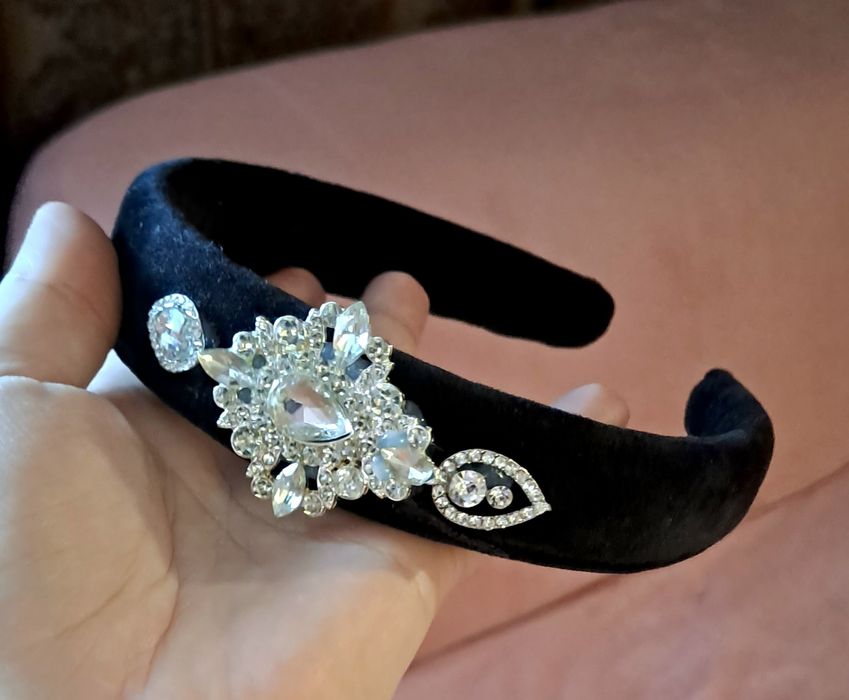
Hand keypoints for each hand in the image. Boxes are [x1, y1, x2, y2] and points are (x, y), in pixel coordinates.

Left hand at [0, 204, 626, 698]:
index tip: (280, 271)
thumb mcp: (11, 407)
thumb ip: (47, 313)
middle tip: (374, 289)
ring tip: (416, 302)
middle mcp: (249, 470)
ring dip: (419, 369)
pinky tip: (602, 402)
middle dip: (342, 329)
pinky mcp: (399, 557)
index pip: (229, 351)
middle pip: (316, 380)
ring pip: (395, 422)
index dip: (254, 305)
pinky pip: (485, 495)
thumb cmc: (16, 564)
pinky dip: (549, 451)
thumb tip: (71, 220)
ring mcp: (330, 512)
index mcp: (161, 432)